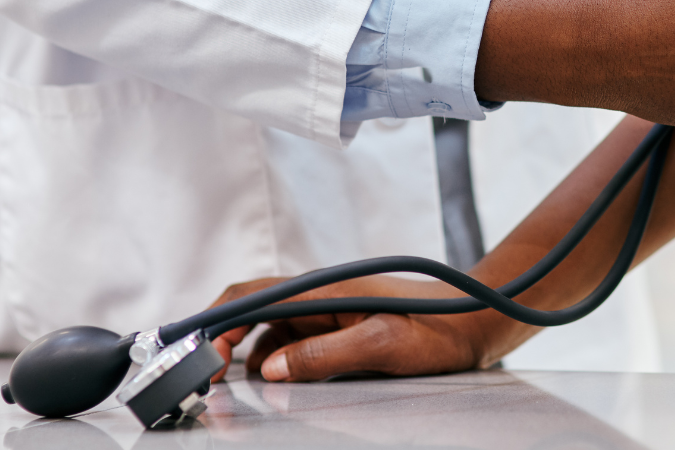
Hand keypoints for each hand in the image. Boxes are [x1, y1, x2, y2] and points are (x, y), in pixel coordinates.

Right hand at [205, 275, 501, 382]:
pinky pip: (291, 338)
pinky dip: (272, 358)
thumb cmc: (440, 327)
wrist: (479, 320)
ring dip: (244, 353)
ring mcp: (328, 308)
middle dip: (220, 339)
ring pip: (268, 327)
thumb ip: (324, 354)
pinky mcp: (338, 323)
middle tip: (205, 378)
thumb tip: (269, 368)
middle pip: (251, 309)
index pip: (251, 296)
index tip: (195, 355)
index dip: (214, 323)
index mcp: (324, 289)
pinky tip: (272, 381)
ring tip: (229, 385)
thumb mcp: (382, 346)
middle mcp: (320, 293)